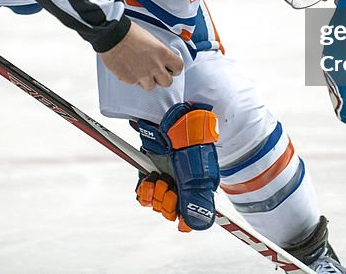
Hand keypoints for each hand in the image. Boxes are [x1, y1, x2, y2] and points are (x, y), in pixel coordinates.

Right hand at [100, 22, 182, 90]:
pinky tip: (130, 70)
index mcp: (163, 53)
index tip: (171, 69)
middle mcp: (155, 66)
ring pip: (151, 86)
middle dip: (163, 79)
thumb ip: (157, 52)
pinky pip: (136, 84)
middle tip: (157, 74)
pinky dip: (134, 79)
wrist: (112, 36)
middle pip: (168, 82)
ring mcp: (143, 74)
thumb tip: (158, 58)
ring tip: (141, 72)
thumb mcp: (151, 39)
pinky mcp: (131, 80)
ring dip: (148, 81)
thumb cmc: (129, 33)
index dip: (175, 69)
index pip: (178, 67)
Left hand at [134, 102, 220, 231]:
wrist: (169, 121)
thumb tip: (199, 225)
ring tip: (158, 178)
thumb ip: (196, 202)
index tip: (180, 212)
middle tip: (169, 186)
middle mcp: (184, 186)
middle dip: (167, 202)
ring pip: (157, 205)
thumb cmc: (188, 144)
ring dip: (155, 194)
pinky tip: (149, 179)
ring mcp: (168, 179)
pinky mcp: (152, 173)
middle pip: (172, 212)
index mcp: (200, 188)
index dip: (184, 217)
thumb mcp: (194, 175)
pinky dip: (145, 190)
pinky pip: (145, 194)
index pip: (192, 217)